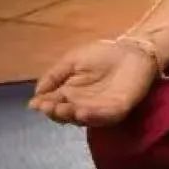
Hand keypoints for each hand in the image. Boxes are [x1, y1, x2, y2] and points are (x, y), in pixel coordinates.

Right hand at [28, 39, 158, 126]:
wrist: (133, 49)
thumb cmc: (103, 54)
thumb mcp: (72, 60)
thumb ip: (54, 75)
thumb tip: (36, 95)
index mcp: (70, 95)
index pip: (53, 104)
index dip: (44, 105)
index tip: (36, 103)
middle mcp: (82, 106)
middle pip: (65, 115)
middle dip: (56, 112)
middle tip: (48, 106)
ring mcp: (100, 110)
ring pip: (82, 119)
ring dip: (71, 115)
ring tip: (62, 109)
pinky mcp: (117, 110)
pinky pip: (103, 116)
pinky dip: (93, 116)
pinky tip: (82, 111)